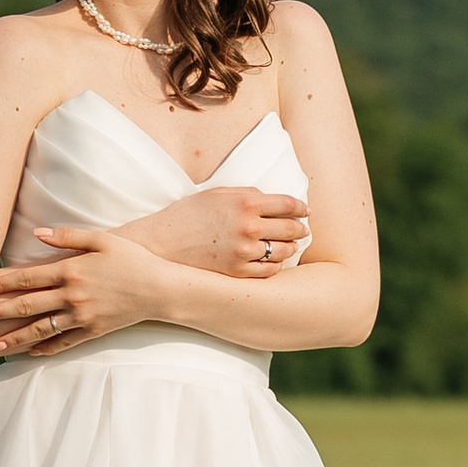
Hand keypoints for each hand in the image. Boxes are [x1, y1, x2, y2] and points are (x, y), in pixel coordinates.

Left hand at [0, 225, 163, 356]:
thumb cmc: (131, 259)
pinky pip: (64, 342)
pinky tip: (28, 353)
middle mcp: (72, 296)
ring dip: (14, 337)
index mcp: (70, 271)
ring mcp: (82, 316)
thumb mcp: (101, 239)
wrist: (160, 289)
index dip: (1, 284)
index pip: (27, 278)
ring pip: (40, 329)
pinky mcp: (93, 331)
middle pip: (26, 306)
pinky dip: (45, 348)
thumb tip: (37, 233)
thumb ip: (67, 236)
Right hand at [130, 182, 310, 277]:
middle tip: (302, 229)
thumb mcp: (218, 194)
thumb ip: (249, 194)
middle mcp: (249, 227)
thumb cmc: (189, 215)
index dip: (301, 208)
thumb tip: (276, 200)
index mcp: (246, 202)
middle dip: (300, 228)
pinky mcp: (239, 272)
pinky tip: (272, 259)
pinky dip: (276, 264)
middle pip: (291, 228)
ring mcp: (244, 252)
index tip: (305, 211)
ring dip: (291, 247)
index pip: (289, 204)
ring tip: (289, 244)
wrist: (162, 244)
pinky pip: (270, 270)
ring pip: (285, 251)